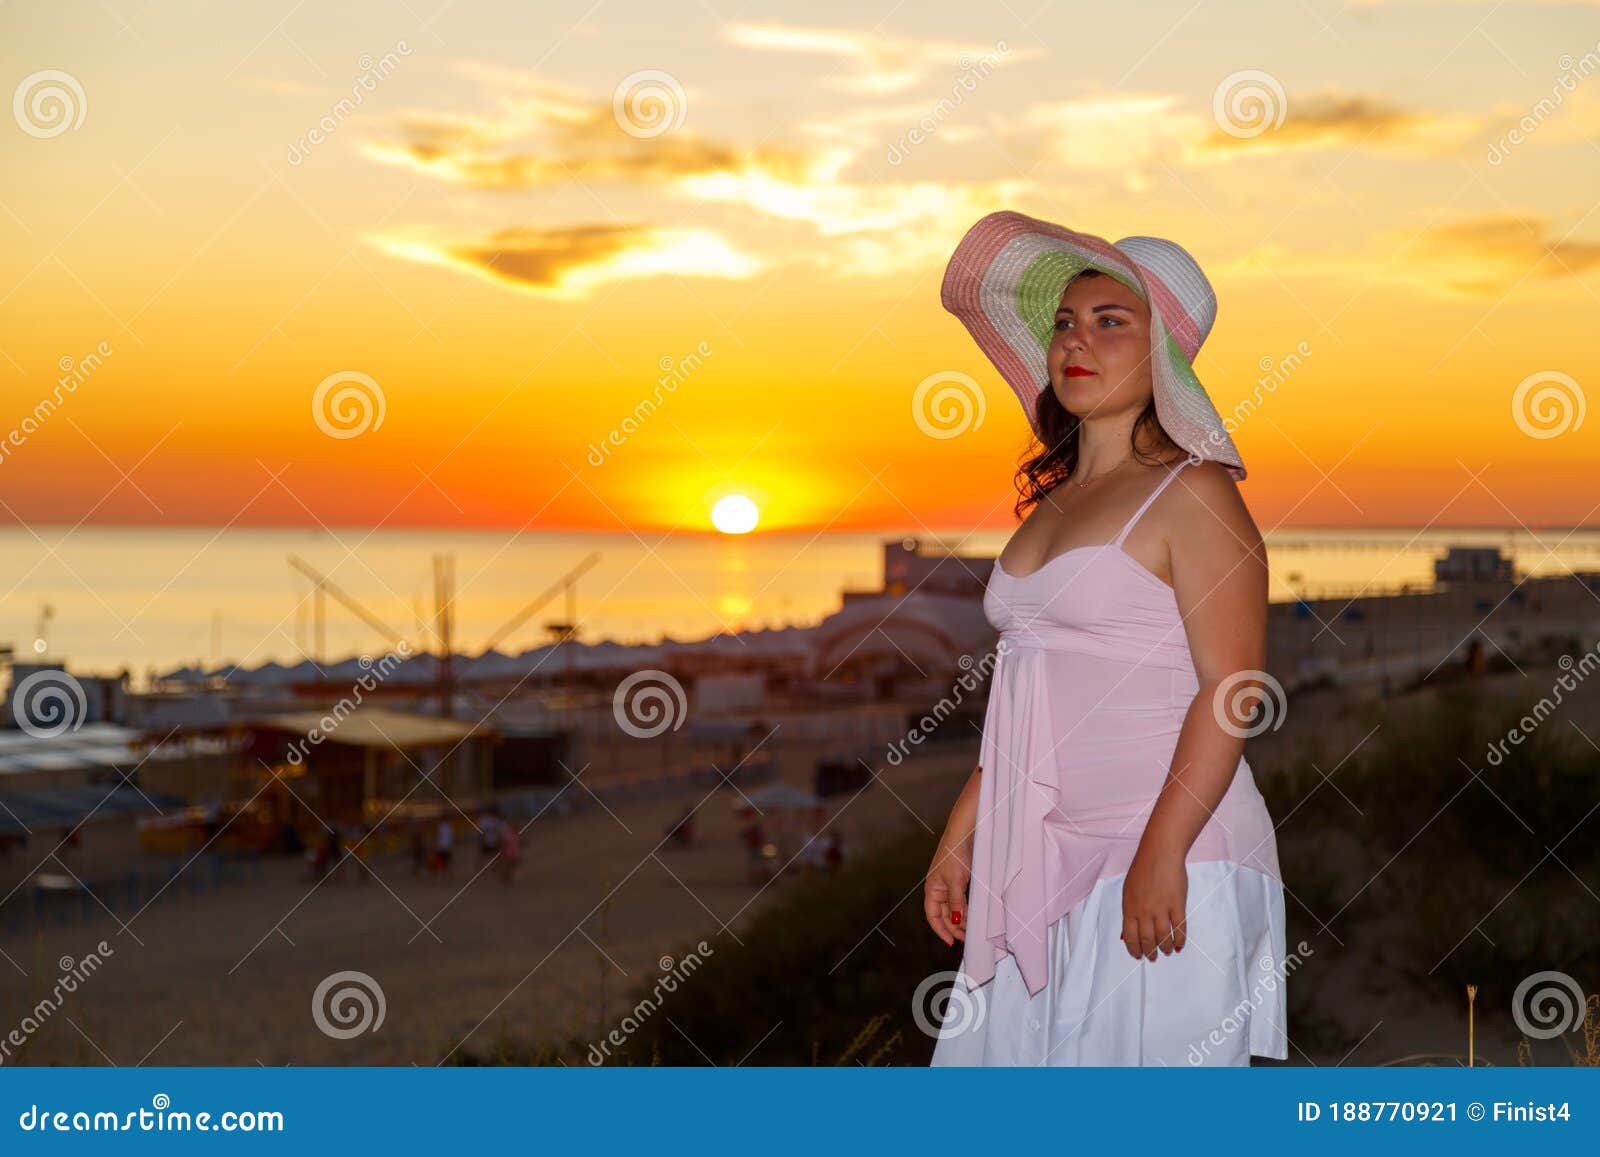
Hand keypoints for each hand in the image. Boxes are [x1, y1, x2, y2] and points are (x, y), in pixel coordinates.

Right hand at [924, 834, 971, 946]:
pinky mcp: (959, 879)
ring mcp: (949, 884)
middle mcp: (938, 889)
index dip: (940, 930)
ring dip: (961, 919)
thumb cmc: (954, 855)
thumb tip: (956, 921)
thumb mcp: (956, 881)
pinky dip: (965, 908)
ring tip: (971, 929)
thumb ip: (956, 902)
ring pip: (953, 908)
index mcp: (932, 890)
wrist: (963, 834)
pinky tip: (972, 915)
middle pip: (943, 914)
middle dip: (953, 927)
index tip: (950, 942)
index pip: (933, 916)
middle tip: (965, 938)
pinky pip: (960, 900)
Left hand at [1120, 846, 1186, 960]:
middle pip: (1147, 939)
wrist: (1160, 853)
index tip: (1139, 956)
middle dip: (1150, 952)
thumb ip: (1129, 912)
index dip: (1134, 949)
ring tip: (1167, 952)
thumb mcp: (1128, 890)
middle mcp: (1144, 911)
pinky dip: (1179, 939)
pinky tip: (1179, 945)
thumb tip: (1126, 935)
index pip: (1130, 936)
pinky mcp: (1177, 905)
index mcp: (1129, 907)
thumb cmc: (1142, 869)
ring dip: (1165, 948)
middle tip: (1153, 957)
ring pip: (1163, 937)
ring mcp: (1161, 909)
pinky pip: (1179, 928)